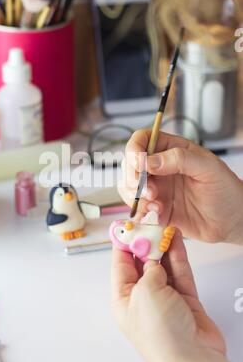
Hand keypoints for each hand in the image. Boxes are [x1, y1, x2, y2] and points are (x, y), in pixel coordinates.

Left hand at [111, 233, 242, 361]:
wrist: (191, 357)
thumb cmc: (159, 332)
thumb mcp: (145, 292)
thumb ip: (148, 270)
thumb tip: (152, 259)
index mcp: (123, 299)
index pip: (120, 265)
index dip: (123, 244)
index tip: (127, 225)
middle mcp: (142, 299)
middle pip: (142, 264)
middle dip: (146, 243)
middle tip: (150, 222)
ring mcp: (164, 300)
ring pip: (163, 267)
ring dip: (164, 247)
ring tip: (165, 226)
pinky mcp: (185, 302)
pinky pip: (180, 274)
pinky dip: (178, 258)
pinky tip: (177, 241)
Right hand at [119, 130, 242, 243]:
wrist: (232, 221)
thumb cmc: (226, 190)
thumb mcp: (208, 168)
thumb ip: (180, 159)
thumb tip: (150, 161)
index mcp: (172, 149)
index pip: (142, 139)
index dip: (135, 150)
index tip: (140, 165)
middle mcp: (160, 167)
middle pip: (130, 164)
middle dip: (133, 178)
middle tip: (149, 192)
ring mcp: (157, 188)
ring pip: (129, 187)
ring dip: (135, 197)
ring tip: (155, 206)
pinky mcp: (156, 209)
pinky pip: (137, 208)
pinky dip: (140, 212)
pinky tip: (156, 216)